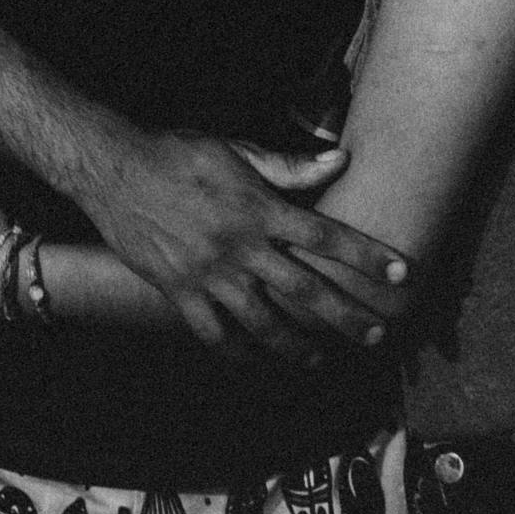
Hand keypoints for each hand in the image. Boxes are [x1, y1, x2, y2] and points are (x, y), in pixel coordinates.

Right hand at [78, 128, 407, 360]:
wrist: (114, 170)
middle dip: (347, 316)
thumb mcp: (237, 151)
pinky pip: (214, 334)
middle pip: (306, 290)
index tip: (400, 273)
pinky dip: (238, 353)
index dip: (366, 256)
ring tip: (321, 359)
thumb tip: (340, 160)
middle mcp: (240, 247)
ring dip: (298, 346)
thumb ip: (289, 166)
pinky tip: (256, 362)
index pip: (326, 237)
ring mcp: (209, 275)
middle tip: (377, 334)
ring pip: (264, 323)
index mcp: (259, 209)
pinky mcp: (179, 292)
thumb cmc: (179, 154)